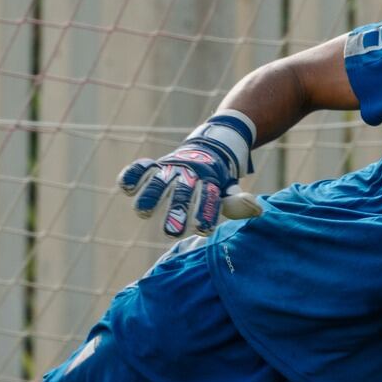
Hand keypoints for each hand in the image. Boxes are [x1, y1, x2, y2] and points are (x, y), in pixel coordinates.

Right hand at [117, 113, 256, 236]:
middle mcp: (190, 174)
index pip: (209, 197)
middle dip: (176, 210)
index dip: (206, 212)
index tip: (203, 230)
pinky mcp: (156, 165)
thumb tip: (257, 210)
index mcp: (211, 181)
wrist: (211, 148)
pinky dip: (132, 175)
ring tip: (143, 212)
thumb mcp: (230, 190)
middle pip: (182, 192)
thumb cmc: (219, 181)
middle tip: (170, 233)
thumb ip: (236, 202)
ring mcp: (172, 168)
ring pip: (158, 180)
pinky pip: (142, 168)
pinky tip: (125, 188)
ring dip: (150, 195)